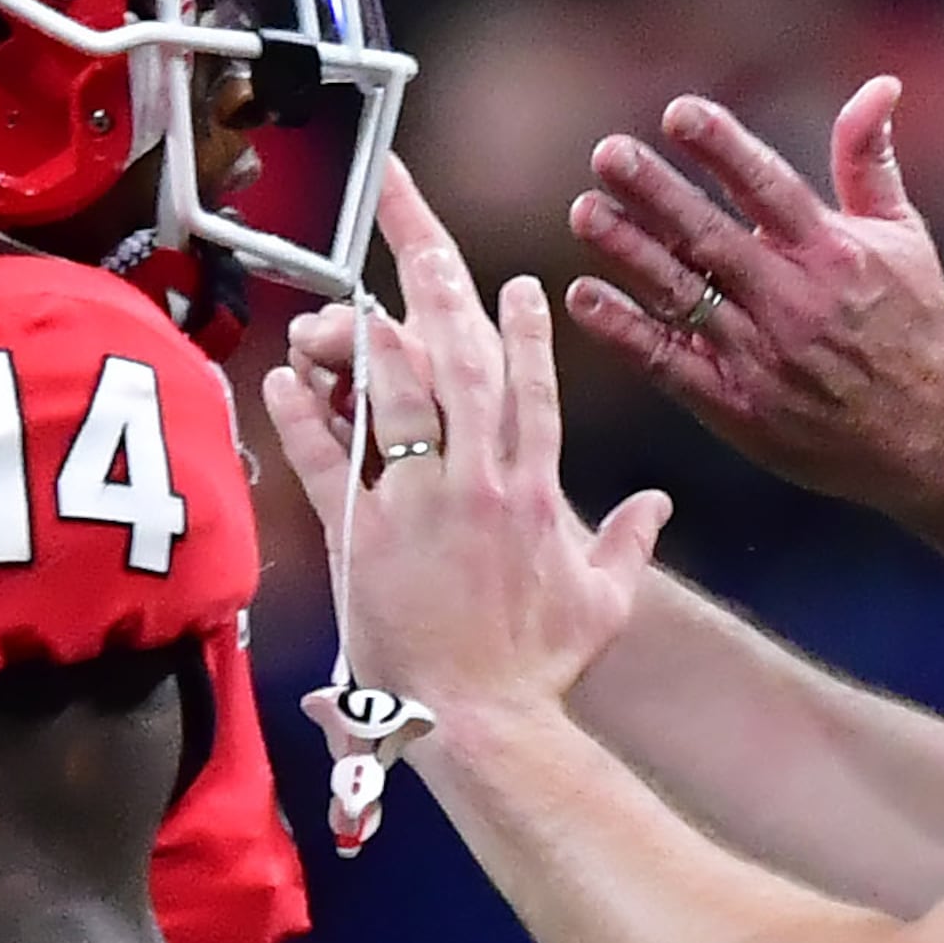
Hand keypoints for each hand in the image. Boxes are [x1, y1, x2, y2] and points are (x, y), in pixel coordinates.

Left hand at [258, 162, 670, 720]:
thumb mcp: (603, 602)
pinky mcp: (363, 537)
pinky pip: (328, 461)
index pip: (531, 388)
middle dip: (436, 279)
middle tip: (414, 219)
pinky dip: (306, 415)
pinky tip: (287, 372)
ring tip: (350, 288)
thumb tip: (656, 507)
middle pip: (460, 360)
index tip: (513, 282)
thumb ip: (629, 543)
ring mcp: (419, 505)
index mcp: (536, 490)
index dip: (522, 330)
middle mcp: (480, 482)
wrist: (483, 722)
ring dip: (370, 335)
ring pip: (395, 395)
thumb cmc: (541, 669)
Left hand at [566, 78, 943, 511]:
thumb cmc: (917, 325)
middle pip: (713, 238)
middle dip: (657, 194)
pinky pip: (671, 365)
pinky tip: (584, 296)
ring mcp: (765, 359)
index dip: (723, 148)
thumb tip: (878, 84)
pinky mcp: (741, 408)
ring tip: (585, 212)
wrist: (936, 438)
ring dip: (630, 253)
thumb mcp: (904, 237)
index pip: (770, 188)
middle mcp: (797, 303)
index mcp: (835, 254)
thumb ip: (870, 161)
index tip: (678, 113)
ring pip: (684, 297)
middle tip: (607, 154)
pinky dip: (626, 332)